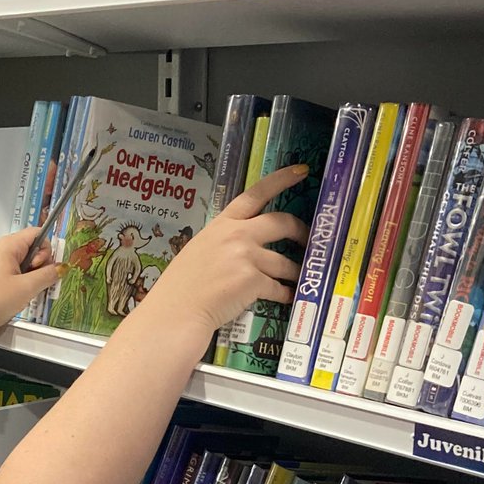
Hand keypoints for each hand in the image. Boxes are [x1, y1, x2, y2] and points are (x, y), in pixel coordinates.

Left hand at [0, 229, 62, 346]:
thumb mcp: (28, 287)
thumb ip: (49, 275)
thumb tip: (62, 267)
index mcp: (9, 245)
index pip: (37, 233)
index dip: (46, 249)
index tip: (41, 267)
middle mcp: (2, 249)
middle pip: (32, 247)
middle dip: (40, 264)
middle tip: (34, 281)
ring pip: (25, 262)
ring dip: (32, 275)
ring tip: (26, 291)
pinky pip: (16, 272)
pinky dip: (23, 281)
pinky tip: (19, 295)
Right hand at [142, 165, 308, 336]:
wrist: (176, 313)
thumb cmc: (181, 288)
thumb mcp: (198, 252)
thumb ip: (222, 243)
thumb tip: (244, 247)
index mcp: (221, 225)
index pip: (254, 194)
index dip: (280, 180)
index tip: (301, 171)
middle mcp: (236, 235)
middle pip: (281, 223)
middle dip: (300, 231)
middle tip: (308, 240)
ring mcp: (246, 257)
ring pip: (284, 262)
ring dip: (295, 272)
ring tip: (298, 279)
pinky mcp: (253, 280)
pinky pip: (278, 287)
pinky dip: (284, 294)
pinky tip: (286, 297)